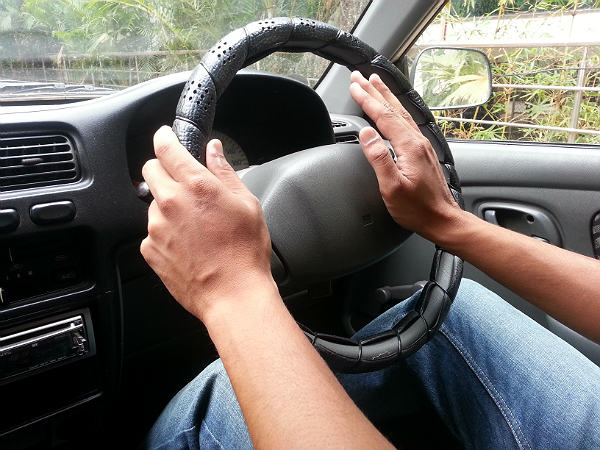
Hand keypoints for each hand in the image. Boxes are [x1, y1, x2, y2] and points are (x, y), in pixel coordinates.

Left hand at [140, 126, 274, 321]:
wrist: (232, 295)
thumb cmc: (245, 252)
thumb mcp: (247, 204)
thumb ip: (225, 171)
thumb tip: (213, 151)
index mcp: (196, 185)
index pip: (166, 148)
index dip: (164, 137)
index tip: (166, 136)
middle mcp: (170, 202)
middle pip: (150, 170)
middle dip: (163, 169)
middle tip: (183, 182)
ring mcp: (156, 227)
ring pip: (152, 202)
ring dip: (167, 205)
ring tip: (194, 224)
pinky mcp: (149, 249)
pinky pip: (152, 231)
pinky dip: (165, 231)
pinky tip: (187, 244)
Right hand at [349, 71, 460, 241]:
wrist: (442, 219)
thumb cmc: (417, 209)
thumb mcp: (392, 187)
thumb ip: (379, 158)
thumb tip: (367, 134)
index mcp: (409, 146)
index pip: (383, 116)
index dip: (367, 99)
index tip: (354, 85)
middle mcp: (417, 141)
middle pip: (393, 108)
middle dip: (375, 90)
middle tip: (360, 76)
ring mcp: (422, 145)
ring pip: (401, 113)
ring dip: (386, 97)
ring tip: (376, 83)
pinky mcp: (422, 152)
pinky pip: (406, 122)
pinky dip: (395, 110)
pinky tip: (393, 110)